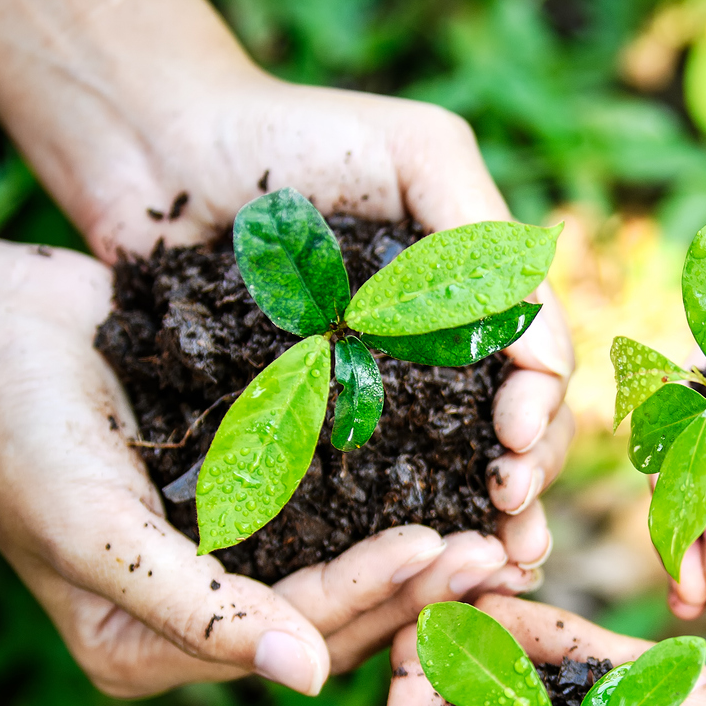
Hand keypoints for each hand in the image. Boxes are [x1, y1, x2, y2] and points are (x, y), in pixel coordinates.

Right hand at [0, 185, 521, 698]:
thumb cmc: (11, 432)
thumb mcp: (89, 528)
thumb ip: (192, 610)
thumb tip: (305, 676)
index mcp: (146, 653)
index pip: (287, 634)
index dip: (371, 596)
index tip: (450, 549)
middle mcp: (192, 623)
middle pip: (331, 617)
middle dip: (419, 587)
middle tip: (510, 547)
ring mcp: (219, 563)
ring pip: (344, 569)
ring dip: (422, 548)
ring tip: (504, 519)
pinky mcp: (238, 503)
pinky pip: (328, 513)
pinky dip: (389, 498)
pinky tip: (456, 472)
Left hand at [90, 73, 576, 589]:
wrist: (156, 143)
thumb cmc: (293, 134)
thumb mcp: (419, 154)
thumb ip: (490, 240)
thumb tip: (550, 355)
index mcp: (468, 303)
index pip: (536, 375)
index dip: (539, 417)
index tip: (514, 444)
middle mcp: (426, 361)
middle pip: (502, 445)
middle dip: (522, 495)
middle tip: (516, 537)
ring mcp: (360, 400)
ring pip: (436, 483)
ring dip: (470, 534)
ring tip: (486, 572)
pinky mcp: (288, 430)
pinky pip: (343, 492)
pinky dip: (381, 536)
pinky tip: (399, 571)